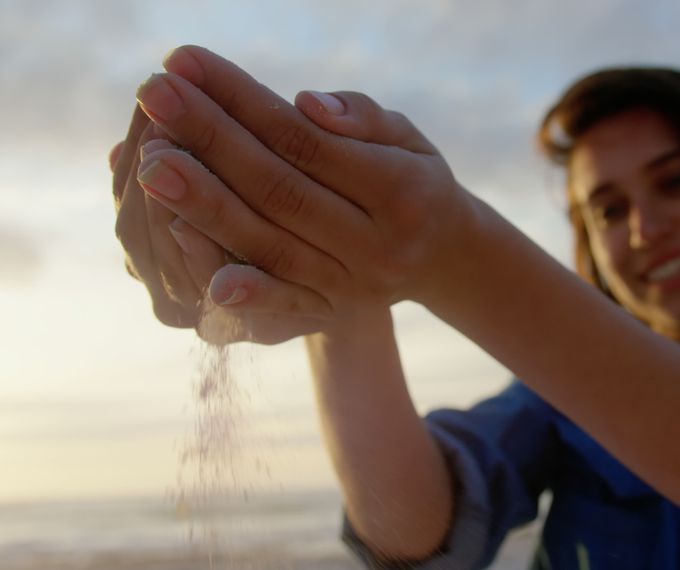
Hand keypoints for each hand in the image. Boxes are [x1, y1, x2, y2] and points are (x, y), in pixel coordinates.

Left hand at [131, 46, 479, 341]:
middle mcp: (378, 245)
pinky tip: (184, 246)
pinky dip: (229, 277)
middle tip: (153, 95)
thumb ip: (362, 117)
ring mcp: (351, 286)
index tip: (187, 64)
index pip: (307, 141)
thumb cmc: (412, 178)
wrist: (441, 257)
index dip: (243, 101)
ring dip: (202, 202)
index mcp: (403, 191)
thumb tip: (304, 106)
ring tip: (149, 160)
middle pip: (280, 190)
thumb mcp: (407, 137)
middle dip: (210, 140)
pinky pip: (275, 301)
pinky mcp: (328, 313)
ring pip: (268, 243)